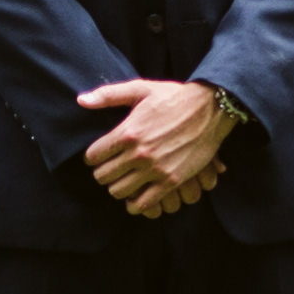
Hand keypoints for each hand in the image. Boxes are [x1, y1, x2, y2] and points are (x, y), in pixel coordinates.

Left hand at [77, 76, 233, 220]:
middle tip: (114, 168)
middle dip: (104, 173)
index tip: (103, 155)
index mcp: (127, 132)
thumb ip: (109, 95)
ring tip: (126, 179)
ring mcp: (155, 168)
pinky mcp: (172, 180)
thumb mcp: (142, 89)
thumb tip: (81, 100)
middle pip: (102, 177)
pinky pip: (143, 204)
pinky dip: (135, 204)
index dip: (94, 157)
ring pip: (118, 191)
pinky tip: (138, 194)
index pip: (92, 157)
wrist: (213, 107)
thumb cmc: (176, 97)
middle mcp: (138, 153)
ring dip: (119, 187)